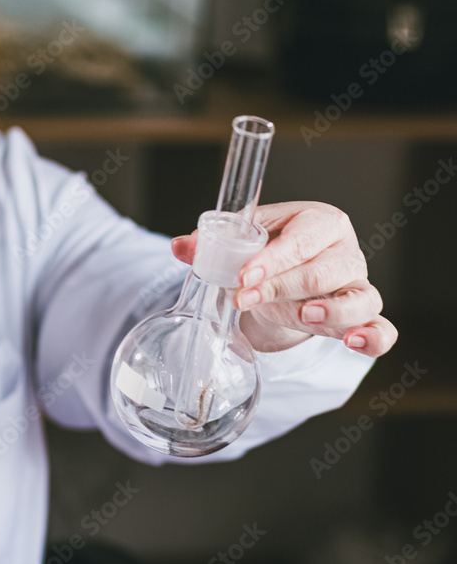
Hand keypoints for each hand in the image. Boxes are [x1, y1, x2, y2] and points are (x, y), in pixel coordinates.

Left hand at [170, 201, 396, 356]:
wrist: (286, 284)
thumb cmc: (270, 256)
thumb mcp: (244, 246)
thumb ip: (213, 246)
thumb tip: (181, 246)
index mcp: (319, 222)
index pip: (302, 237)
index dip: (272, 258)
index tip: (243, 275)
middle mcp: (345, 252)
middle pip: (324, 269)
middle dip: (282, 286)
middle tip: (245, 298)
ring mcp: (358, 286)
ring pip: (359, 299)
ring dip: (333, 310)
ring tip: (305, 313)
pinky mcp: (365, 318)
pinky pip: (383, 330)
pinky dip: (373, 338)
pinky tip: (353, 342)